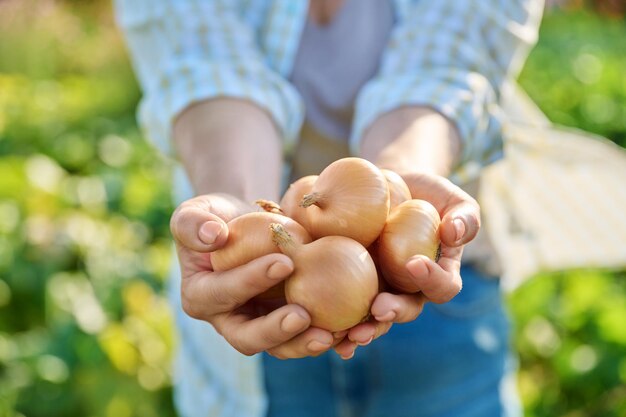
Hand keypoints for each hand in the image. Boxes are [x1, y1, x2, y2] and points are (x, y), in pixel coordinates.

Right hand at [171, 194, 336, 358]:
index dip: (250, 281)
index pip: (224, 293)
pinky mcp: (286, 323)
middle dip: (276, 331)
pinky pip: (306, 335)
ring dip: (305, 344)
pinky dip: (328, 336)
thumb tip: (213, 235)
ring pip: (281, 346)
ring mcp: (259, 325)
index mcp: (201, 297)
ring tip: (332, 334)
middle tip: (303, 316)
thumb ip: (192, 222)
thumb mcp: (196, 211)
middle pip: (249, 338)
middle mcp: (228, 321)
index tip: (284, 261)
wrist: (244, 226)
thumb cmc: (217, 216)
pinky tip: (351, 329)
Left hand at [333, 172, 479, 357]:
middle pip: (405, 310)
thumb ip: (464, 216)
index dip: (432, 280)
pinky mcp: (352, 282)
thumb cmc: (428, 194)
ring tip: (351, 334)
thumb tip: (454, 232)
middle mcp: (409, 289)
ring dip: (364, 328)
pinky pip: (343, 305)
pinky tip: (318, 326)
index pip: (443, 286)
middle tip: (379, 310)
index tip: (415, 264)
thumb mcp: (453, 200)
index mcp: (438, 275)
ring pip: (374, 317)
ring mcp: (381, 287)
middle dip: (393, 314)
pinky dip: (333, 319)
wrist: (391, 187)